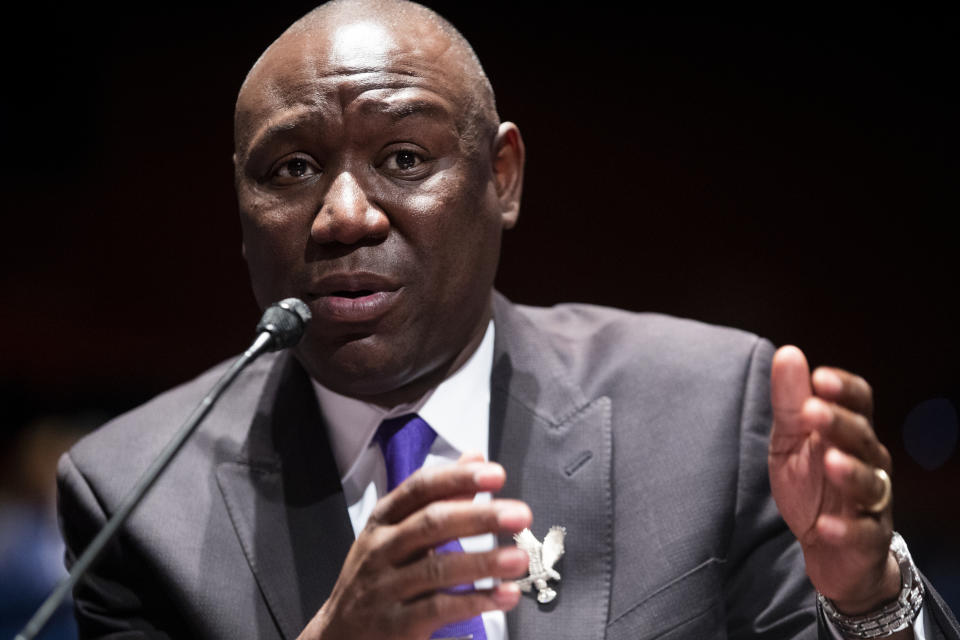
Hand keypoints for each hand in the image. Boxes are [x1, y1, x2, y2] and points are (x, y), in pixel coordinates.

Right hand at [298, 454, 531, 639]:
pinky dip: (476, 601)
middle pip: (431, 524)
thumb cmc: (376, 576)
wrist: (338, 636)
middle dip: (479, 517)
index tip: (495, 474)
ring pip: (437, 568)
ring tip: (519, 558)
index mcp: (384, 519)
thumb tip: (475, 457)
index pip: (421, 488)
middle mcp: (381, 548)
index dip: (458, 478)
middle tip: (519, 514)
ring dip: (483, 562)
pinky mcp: (396, 625)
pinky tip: (505, 595)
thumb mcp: (396, 532)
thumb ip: (439, 497)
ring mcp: (385, 588)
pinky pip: (439, 609)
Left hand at [768, 346, 901, 615]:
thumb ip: (790, 402)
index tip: (820, 377)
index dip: (844, 389)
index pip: (859, 402)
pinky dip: (844, 530)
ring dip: (850, 471)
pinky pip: (862, 533)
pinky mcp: (868, 539)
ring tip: (829, 461)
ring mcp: (872, 501)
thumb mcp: (791, 441)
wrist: (829, 549)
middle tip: (812, 410)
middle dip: (839, 423)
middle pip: (862, 437)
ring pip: (870, 483)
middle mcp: (869, 461)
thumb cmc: (812, 485)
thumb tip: (787, 353)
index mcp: (850, 433)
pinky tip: (824, 527)